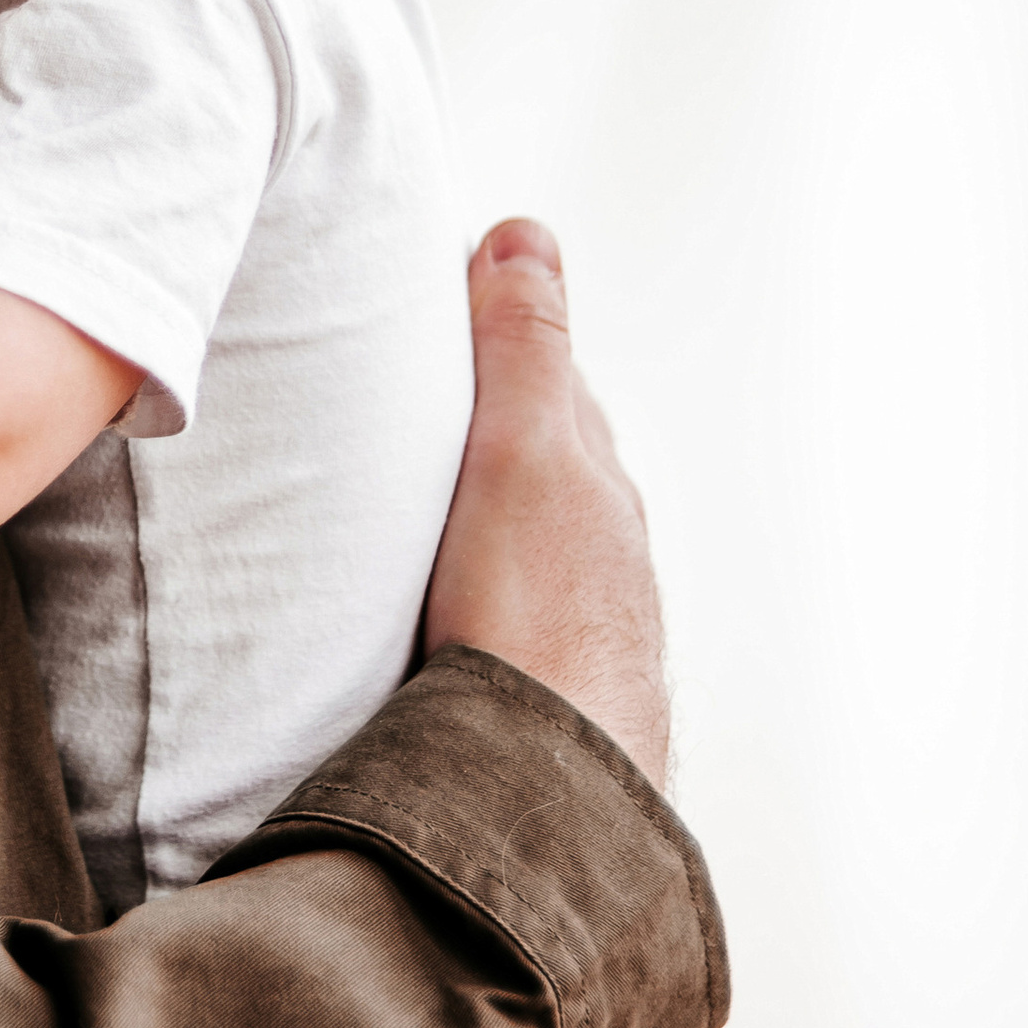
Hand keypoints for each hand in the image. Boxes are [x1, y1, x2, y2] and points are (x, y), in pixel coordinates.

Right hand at [425, 221, 668, 786]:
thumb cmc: (540, 617)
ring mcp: (584, 644)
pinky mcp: (548, 713)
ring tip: (422, 532)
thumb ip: (523, 348)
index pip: (557, 400)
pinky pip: (512, 638)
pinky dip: (481, 612)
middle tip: (423, 424)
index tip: (444, 325)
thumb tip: (524, 234)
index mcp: (597, 494)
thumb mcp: (525, 451)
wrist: (549, 793)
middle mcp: (606, 566)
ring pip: (537, 568)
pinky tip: (442, 634)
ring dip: (490, 541)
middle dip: (500, 450)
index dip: (506, 357)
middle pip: (553, 486)